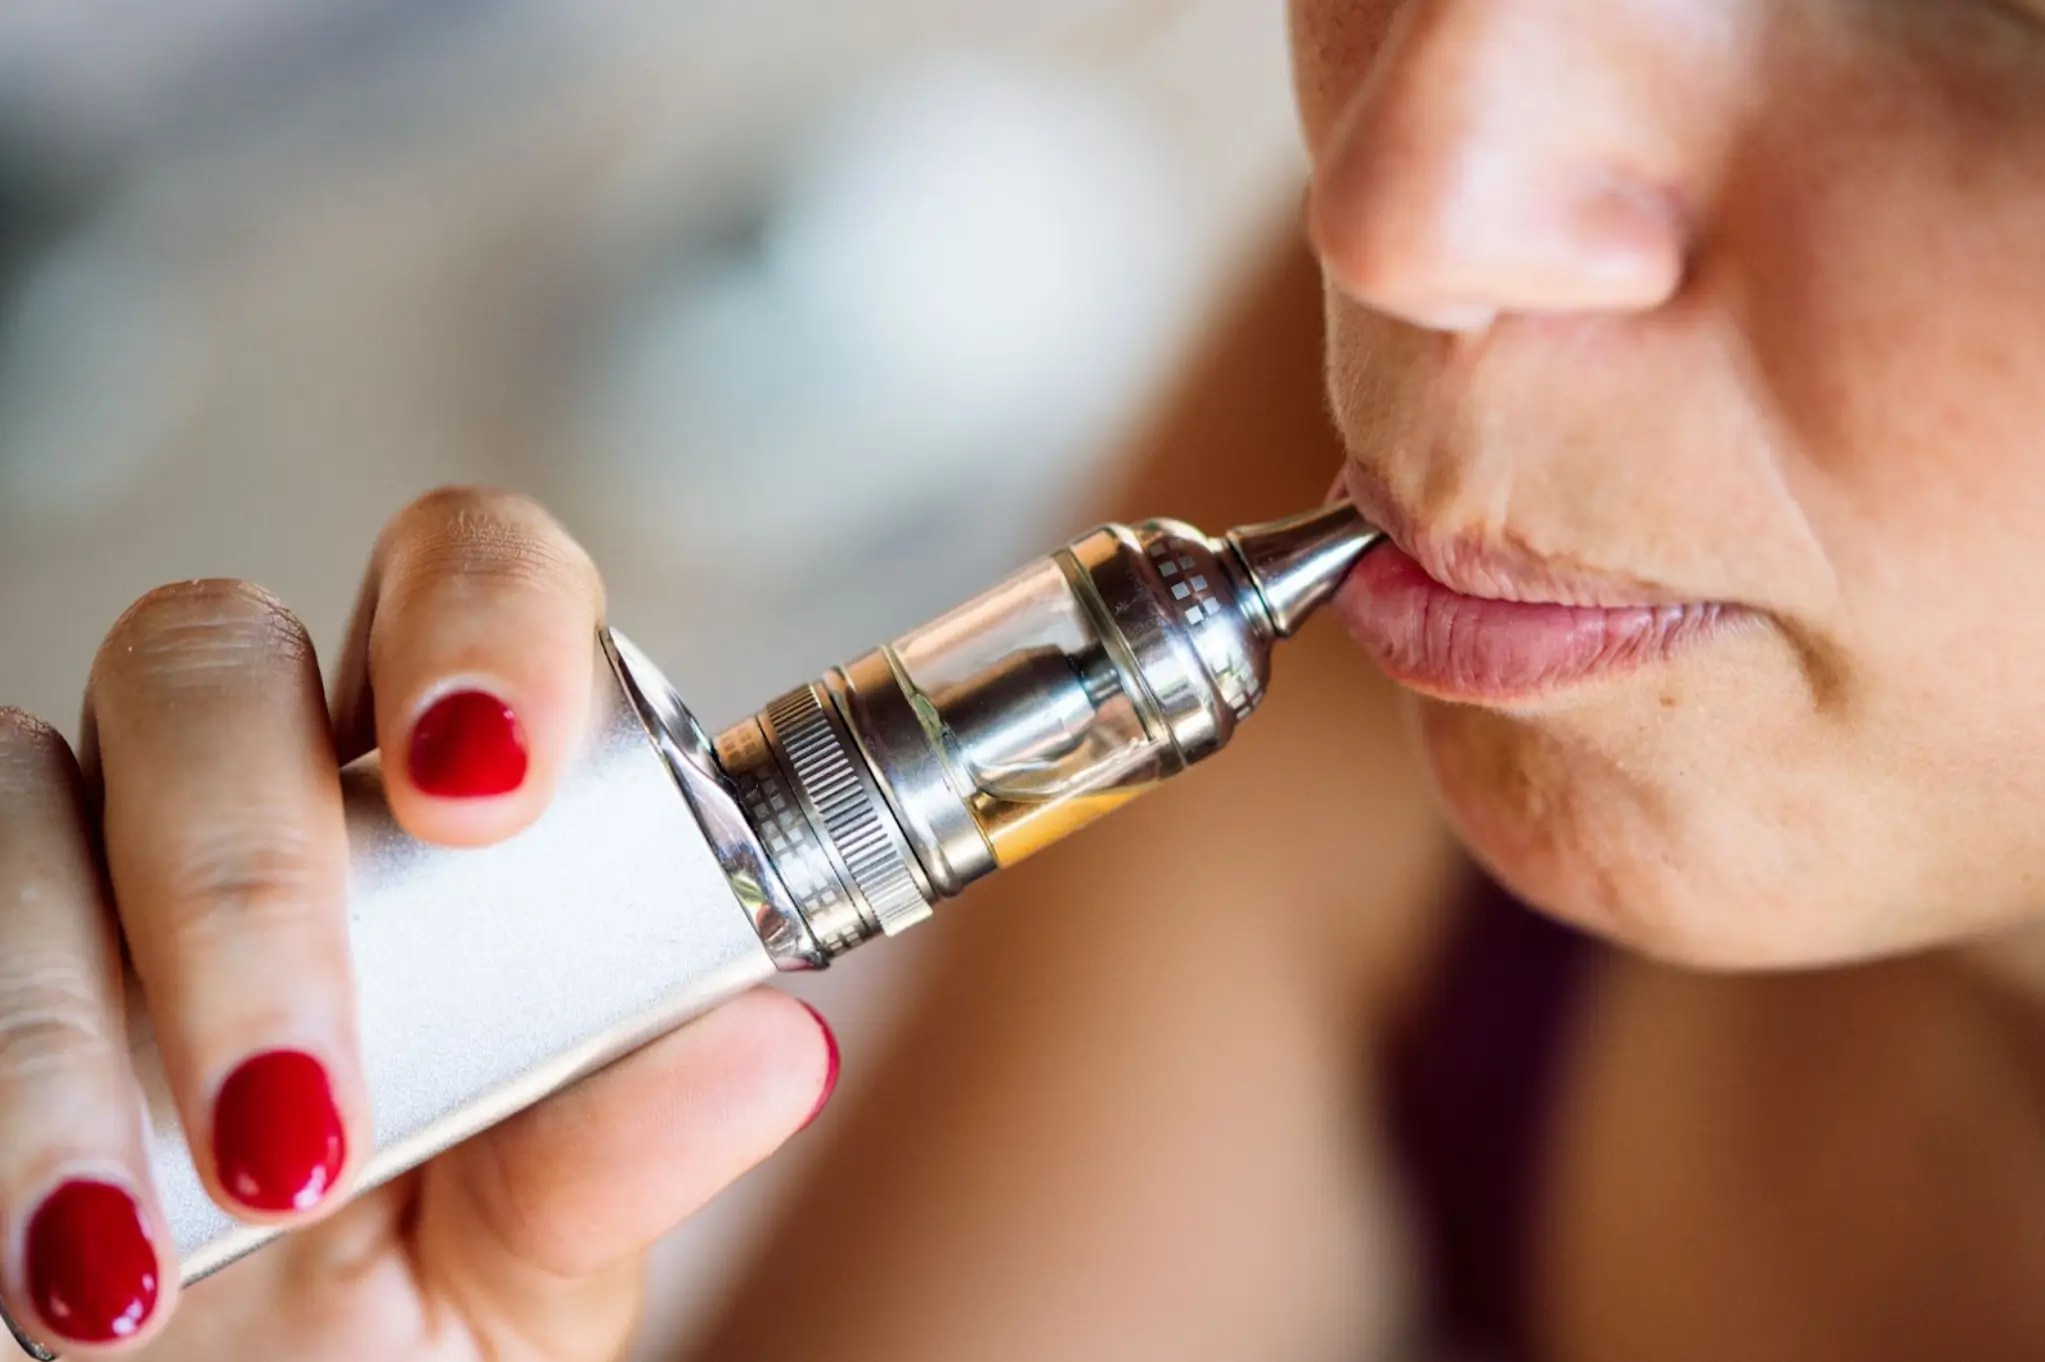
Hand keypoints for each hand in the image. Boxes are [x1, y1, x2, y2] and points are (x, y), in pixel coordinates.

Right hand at [0, 488, 836, 1359]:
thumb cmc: (395, 1334)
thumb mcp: (520, 1275)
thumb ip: (613, 1161)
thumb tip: (778, 1049)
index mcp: (454, 814)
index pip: (473, 577)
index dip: (480, 628)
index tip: (484, 791)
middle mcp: (263, 791)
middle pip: (216, 664)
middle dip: (244, 888)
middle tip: (299, 1129)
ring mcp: (81, 854)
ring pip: (23, 783)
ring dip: (63, 1027)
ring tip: (130, 1267)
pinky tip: (41, 1244)